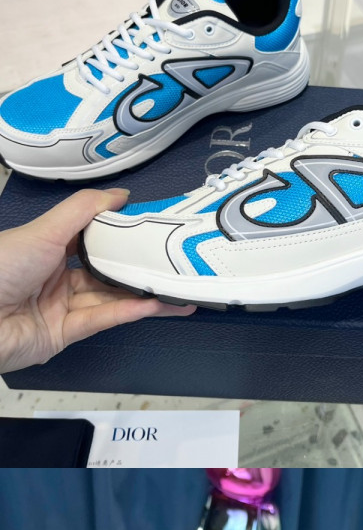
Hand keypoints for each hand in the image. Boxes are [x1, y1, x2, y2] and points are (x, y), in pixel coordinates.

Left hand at [0, 188, 166, 371]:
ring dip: (142, 293)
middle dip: (137, 267)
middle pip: (103, 270)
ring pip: (108, 297)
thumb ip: (85, 209)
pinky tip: (155, 303)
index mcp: (46, 247)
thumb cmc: (3, 267)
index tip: (151, 226)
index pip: (91, 238)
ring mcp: (59, 307)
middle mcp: (53, 277)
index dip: (119, 233)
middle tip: (174, 260)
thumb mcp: (46, 228)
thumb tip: (120, 194)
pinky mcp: (62, 335)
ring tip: (178, 287)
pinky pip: (100, 319)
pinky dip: (128, 311)